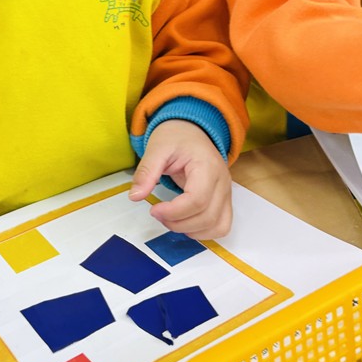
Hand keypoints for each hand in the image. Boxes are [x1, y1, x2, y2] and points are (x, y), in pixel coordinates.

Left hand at [128, 120, 231, 239]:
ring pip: (217, 226)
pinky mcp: (224, 200)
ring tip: (170, 218)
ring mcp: (226, 192)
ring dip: (191, 230)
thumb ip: (147, 172)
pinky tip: (185, 223)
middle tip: (158, 214)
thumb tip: (135, 196)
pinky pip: (222, 226)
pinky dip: (204, 232)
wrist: (191, 130)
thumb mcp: (157, 148)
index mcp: (207, 167)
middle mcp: (222, 182)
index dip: (174, 212)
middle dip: (178, 223)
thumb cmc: (176, 136)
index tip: (154, 210)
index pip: (197, 200)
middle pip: (207, 217)